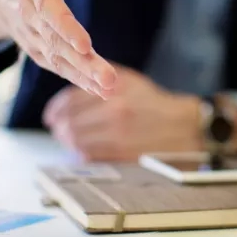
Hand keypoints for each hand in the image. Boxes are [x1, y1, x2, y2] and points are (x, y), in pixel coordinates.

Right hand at [0, 0, 115, 96]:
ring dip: (86, 76)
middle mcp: (29, 9)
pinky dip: (82, 78)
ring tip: (114, 90)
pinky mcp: (42, 46)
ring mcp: (33, 31)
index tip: (83, 43)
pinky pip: (61, 64)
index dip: (63, 23)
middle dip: (81, 61)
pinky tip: (105, 88)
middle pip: (55, 38)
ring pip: (60, 58)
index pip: (46, 2)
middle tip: (109, 83)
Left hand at [43, 67, 203, 160]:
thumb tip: (70, 93)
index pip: (71, 99)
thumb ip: (100, 81)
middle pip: (70, 121)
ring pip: (76, 140)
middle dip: (59, 127)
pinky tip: (82, 150)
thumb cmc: (155, 103)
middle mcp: (114, 110)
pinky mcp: (123, 153)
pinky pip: (90, 155)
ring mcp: (118, 134)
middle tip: (57, 129)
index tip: (52, 115)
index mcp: (114, 88)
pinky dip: (81, 153)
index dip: (56, 109)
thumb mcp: (130, 81)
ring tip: (67, 140)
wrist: (184, 125)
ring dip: (67, 141)